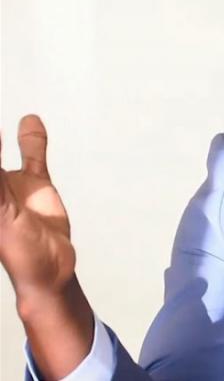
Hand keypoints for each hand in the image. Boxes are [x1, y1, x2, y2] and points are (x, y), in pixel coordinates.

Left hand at [0, 115, 92, 378]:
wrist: (51, 269)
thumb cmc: (18, 251)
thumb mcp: (3, 210)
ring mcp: (11, 185)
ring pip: (1, 152)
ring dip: (1, 137)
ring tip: (10, 122)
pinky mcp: (35, 186)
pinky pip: (34, 157)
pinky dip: (34, 140)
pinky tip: (31, 122)